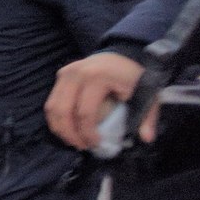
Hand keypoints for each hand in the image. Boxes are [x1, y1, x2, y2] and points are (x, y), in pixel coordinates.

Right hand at [44, 52, 159, 149]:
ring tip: (72, 140)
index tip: (97, 144)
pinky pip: (52, 101)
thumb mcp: (148, 95)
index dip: (88, 133)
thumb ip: (147, 117)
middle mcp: (76, 73)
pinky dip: (56, 118)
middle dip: (69, 133)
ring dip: (59, 127)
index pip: (85, 112)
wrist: (124, 53)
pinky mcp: (61, 75)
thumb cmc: (134, 76)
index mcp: (97, 77)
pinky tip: (67, 128)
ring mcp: (66, 72)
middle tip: (81, 146)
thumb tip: (145, 138)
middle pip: (63, 110)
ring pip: (52, 106)